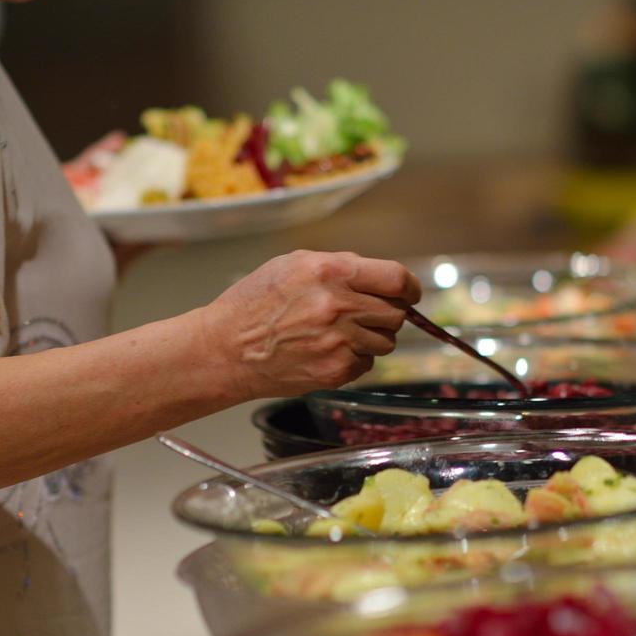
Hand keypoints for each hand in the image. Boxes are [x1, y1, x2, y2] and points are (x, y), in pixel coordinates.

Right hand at [198, 250, 421, 399]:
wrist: (226, 350)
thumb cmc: (254, 304)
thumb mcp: (292, 265)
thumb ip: (339, 266)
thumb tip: (379, 276)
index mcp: (330, 272)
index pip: (396, 279)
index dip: (409, 287)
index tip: (409, 293)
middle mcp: (338, 306)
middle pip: (396, 313)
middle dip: (388, 313)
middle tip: (369, 314)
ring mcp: (338, 342)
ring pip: (386, 342)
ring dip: (372, 337)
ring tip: (341, 333)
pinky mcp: (335, 371)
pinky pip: (366, 364)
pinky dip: (354, 358)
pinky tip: (327, 351)